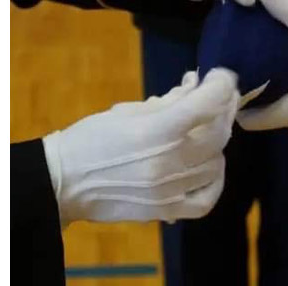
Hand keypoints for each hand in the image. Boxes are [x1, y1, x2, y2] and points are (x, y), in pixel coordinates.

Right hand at [45, 68, 240, 223]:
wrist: (64, 182)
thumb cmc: (91, 139)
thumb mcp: (126, 111)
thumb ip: (167, 101)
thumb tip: (194, 84)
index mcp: (157, 129)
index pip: (208, 102)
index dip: (222, 83)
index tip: (219, 77)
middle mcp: (170, 161)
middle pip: (219, 133)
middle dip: (223, 110)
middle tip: (218, 99)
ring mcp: (170, 189)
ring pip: (217, 164)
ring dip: (217, 144)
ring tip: (205, 133)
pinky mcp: (167, 210)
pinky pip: (206, 199)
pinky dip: (214, 182)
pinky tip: (208, 168)